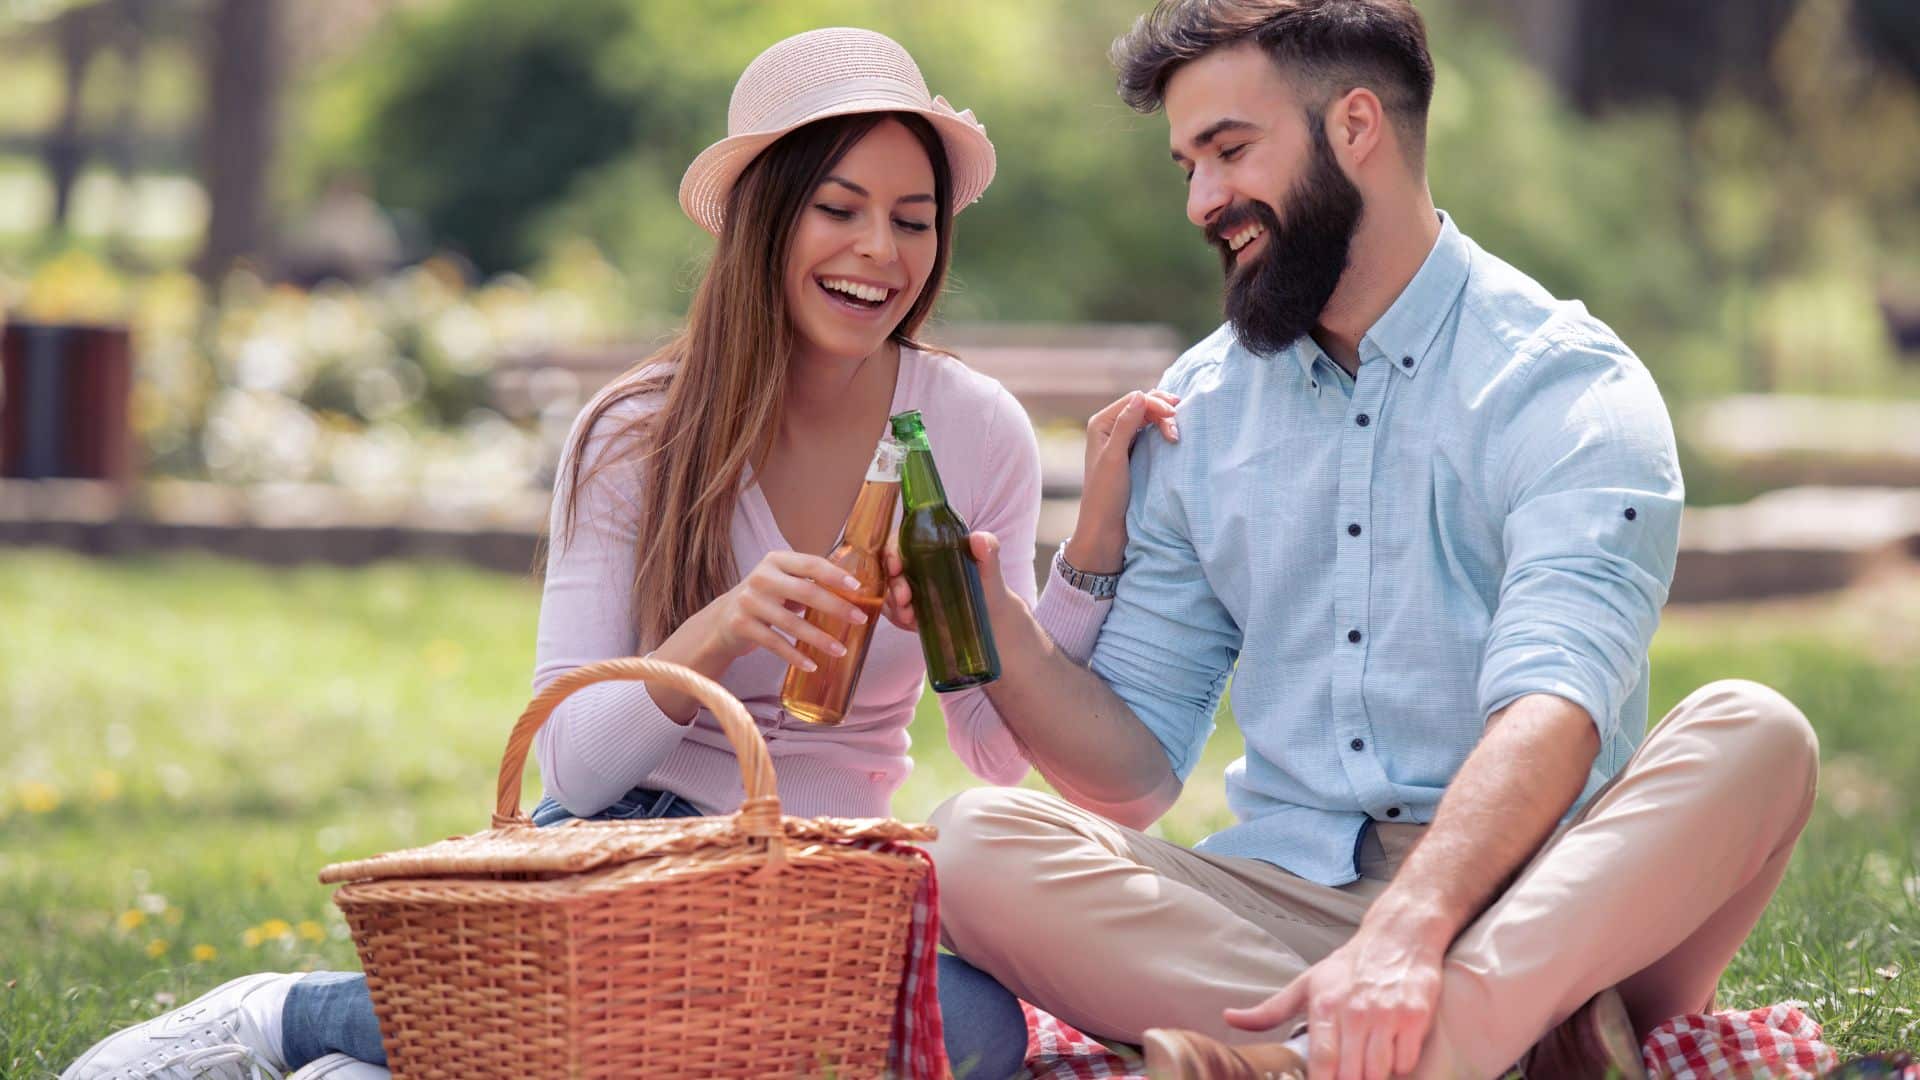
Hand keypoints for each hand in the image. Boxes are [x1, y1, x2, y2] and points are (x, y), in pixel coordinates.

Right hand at [705, 551, 871, 670]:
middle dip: (836, 606)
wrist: (721, 620)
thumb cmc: (763, 599)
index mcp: (776, 560)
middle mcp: (761, 577)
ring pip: (792, 622)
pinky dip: (795, 656)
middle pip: (806, 591)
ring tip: (841, 650)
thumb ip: (809, 582)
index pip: (811, 563)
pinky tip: (812, 665)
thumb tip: (853, 594)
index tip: (858, 588)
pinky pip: (775, 643)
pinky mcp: (741, 625)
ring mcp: (749, 601)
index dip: (836, 575)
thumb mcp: (781, 582)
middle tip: (860, 619)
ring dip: (820, 638)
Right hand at [882, 530, 1018, 633]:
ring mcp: (912, 590)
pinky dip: (898, 618)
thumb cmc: (989, 588)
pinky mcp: (912, 611)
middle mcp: (916, 566)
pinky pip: (894, 613)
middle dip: (893, 585)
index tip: (896, 566)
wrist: (993, 620)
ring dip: (893, 605)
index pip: (901, 543)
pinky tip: (911, 624)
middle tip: (904, 600)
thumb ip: (988, 552)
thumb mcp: (990, 569)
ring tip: (909, 617)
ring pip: (888, 592)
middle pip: (890, 570)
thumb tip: (978, 539)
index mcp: (930, 548)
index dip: (892, 552)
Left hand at [1065, 390, 1178, 573]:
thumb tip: (1140, 395)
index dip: (1155, 404)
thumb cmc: (1106, 495)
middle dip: (1163, 412)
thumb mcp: (1115, 458)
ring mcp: (1123, 440)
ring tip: (1177, 437)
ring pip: (1150, 419)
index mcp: (1101, 424)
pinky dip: (1164, 432)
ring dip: (1166, 422)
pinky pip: (1152, 434)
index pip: (1134, 400)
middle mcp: (1110, 428)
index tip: (1174, 417)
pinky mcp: (1134, 453)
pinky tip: (1174, 439)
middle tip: (1179, 427)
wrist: (1106, 528)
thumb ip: (1125, 426)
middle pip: (1143, 406)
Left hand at [1223, 919, 1445, 1079]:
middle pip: (1351, 1075)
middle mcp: (1356, 1012)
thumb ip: (1270, 1010)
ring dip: (1373, 1076)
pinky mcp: (1416, 1018)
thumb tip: (1230, 1018)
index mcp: (1325, 1005)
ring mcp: (1387, 1016)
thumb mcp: (1307, 984)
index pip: (1321, 1061)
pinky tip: (1389, 1050)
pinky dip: (1398, 1065)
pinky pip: (1405, 1063)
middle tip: (1345, 1074)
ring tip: (1365, 1064)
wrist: (1399, 937)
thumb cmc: (1349, 966)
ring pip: (1379, 1073)